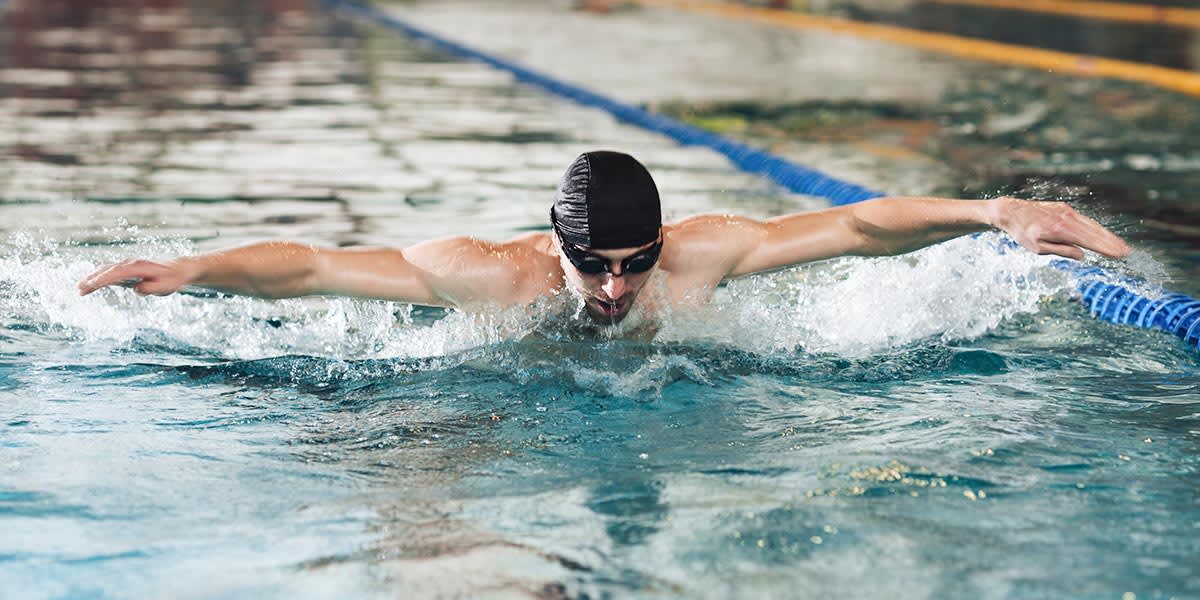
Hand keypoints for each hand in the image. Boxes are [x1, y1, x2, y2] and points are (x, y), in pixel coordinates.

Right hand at [78, 259, 190, 295]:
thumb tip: (137, 289)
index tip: (92, 285)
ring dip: (92, 278)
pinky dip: (98, 277)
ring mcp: (127, 265)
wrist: (176, 270)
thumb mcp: (164, 287)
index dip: (104, 279)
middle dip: (92, 279)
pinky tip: (90, 285)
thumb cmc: (170, 280)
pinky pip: (109, 272)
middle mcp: (130, 264)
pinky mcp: (126, 269)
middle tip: (79, 289)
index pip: (117, 273)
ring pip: (106, 270)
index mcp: (139, 267)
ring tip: (79, 289)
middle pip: (107, 271)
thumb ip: (151, 289)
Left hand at [989, 197, 1130, 259]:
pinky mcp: (1065, 209)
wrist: (1012, 211)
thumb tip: (1082, 255)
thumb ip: (1061, 251)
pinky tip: (1104, 235)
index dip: (1106, 248)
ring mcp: (1067, 212)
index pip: (1089, 241)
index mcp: (1061, 230)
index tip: (1120, 254)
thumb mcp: (1038, 248)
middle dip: (1111, 242)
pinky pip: (1084, 220)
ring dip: (1107, 235)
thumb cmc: (1023, 233)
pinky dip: (1096, 228)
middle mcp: (1067, 218)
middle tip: (1127, 252)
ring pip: (1092, 225)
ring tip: (1120, 245)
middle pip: (1095, 232)